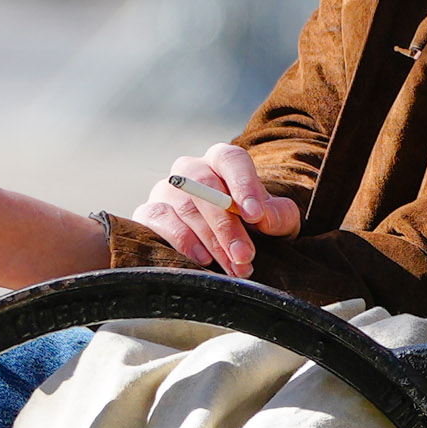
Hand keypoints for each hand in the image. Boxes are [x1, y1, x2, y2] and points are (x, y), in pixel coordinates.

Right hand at [129, 142, 301, 276]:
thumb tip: (264, 217)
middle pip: (205, 187)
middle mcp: (190, 170)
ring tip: (232, 267)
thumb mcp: (276, 222)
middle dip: (227, 225)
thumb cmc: (253, 227)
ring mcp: (165, 190)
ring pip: (184, 207)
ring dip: (210, 241)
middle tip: (245, 255)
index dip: (243, 185)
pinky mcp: (148, 212)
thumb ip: (278, 215)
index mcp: (222, 161)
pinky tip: (202, 259)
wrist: (225, 245)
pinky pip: (157, 220)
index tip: (256, 215)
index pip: (231, 160)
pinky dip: (180, 240)